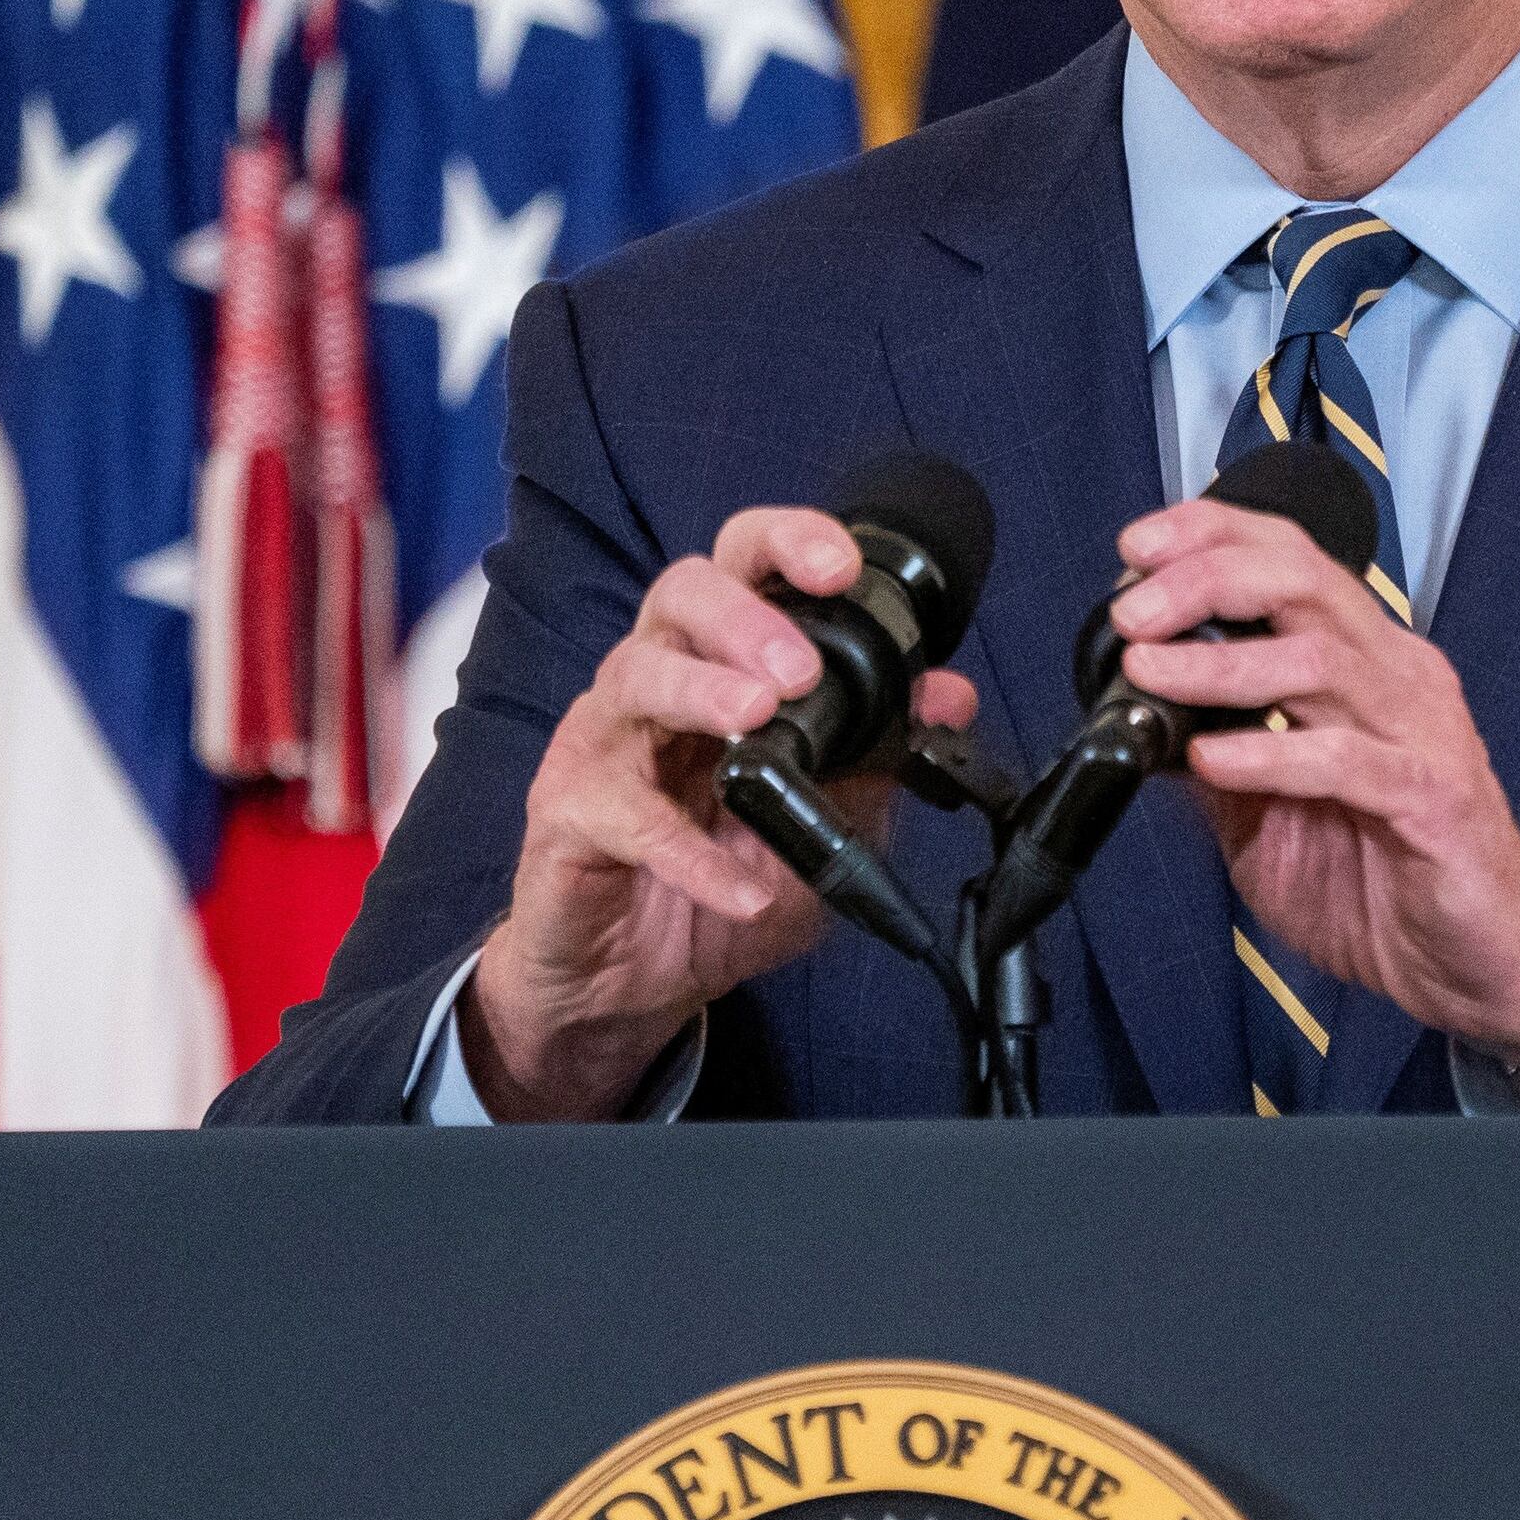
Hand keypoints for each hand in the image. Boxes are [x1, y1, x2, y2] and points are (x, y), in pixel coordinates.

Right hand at [462, 506, 984, 1118]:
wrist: (636, 976)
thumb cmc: (722, 874)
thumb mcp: (826, 822)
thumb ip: (880, 758)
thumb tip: (950, 697)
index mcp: (720, 660)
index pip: (741, 563)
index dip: (787, 542)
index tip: (843, 566)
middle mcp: (656, 679)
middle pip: (680, 593)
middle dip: (744, 616)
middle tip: (801, 670)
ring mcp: (604, 740)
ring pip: (635, 677)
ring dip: (700, 690)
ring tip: (756, 717)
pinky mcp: (568, 812)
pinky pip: (623, 815)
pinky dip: (686, 852)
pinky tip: (737, 886)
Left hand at [1106, 497, 1519, 1091]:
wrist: (1476, 964)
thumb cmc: (1389, 886)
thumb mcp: (1269, 821)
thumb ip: (1217, 763)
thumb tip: (1141, 722)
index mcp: (1363, 665)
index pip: (1291, 560)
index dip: (1212, 537)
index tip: (1137, 548)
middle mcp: (1396, 679)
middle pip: (1304, 581)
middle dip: (1207, 578)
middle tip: (1133, 609)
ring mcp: (1420, 732)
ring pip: (1320, 659)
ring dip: (1223, 661)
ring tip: (1151, 670)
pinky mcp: (1432, 798)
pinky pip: (1347, 759)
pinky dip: (1271, 754)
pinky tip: (1212, 759)